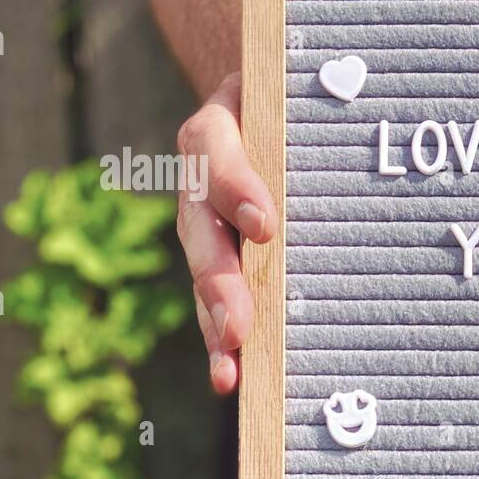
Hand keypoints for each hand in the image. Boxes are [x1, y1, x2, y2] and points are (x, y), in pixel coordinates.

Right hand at [176, 72, 276, 393]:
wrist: (267, 103)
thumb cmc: (274, 103)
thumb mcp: (265, 98)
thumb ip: (261, 147)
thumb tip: (265, 222)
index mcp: (212, 142)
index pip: (220, 167)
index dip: (240, 194)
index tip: (266, 225)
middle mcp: (203, 196)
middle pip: (206, 245)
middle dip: (222, 291)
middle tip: (236, 330)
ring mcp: (213, 232)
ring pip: (210, 285)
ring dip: (218, 332)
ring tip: (229, 376)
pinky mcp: (232, 261)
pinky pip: (225, 302)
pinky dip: (229, 342)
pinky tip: (238, 379)